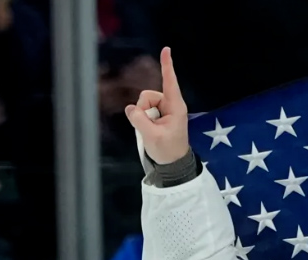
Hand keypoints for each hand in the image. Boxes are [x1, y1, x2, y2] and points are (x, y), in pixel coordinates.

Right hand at [122, 48, 189, 165]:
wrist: (172, 163)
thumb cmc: (168, 150)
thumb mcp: (152, 136)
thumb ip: (140, 120)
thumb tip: (131, 108)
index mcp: (176, 107)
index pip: (170, 82)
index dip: (167, 66)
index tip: (167, 49)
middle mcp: (170, 104)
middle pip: (147, 95)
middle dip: (143, 109)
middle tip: (150, 128)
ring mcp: (163, 109)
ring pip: (142, 102)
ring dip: (142, 115)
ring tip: (152, 130)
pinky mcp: (157, 114)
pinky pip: (142, 110)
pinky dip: (141, 118)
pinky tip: (148, 129)